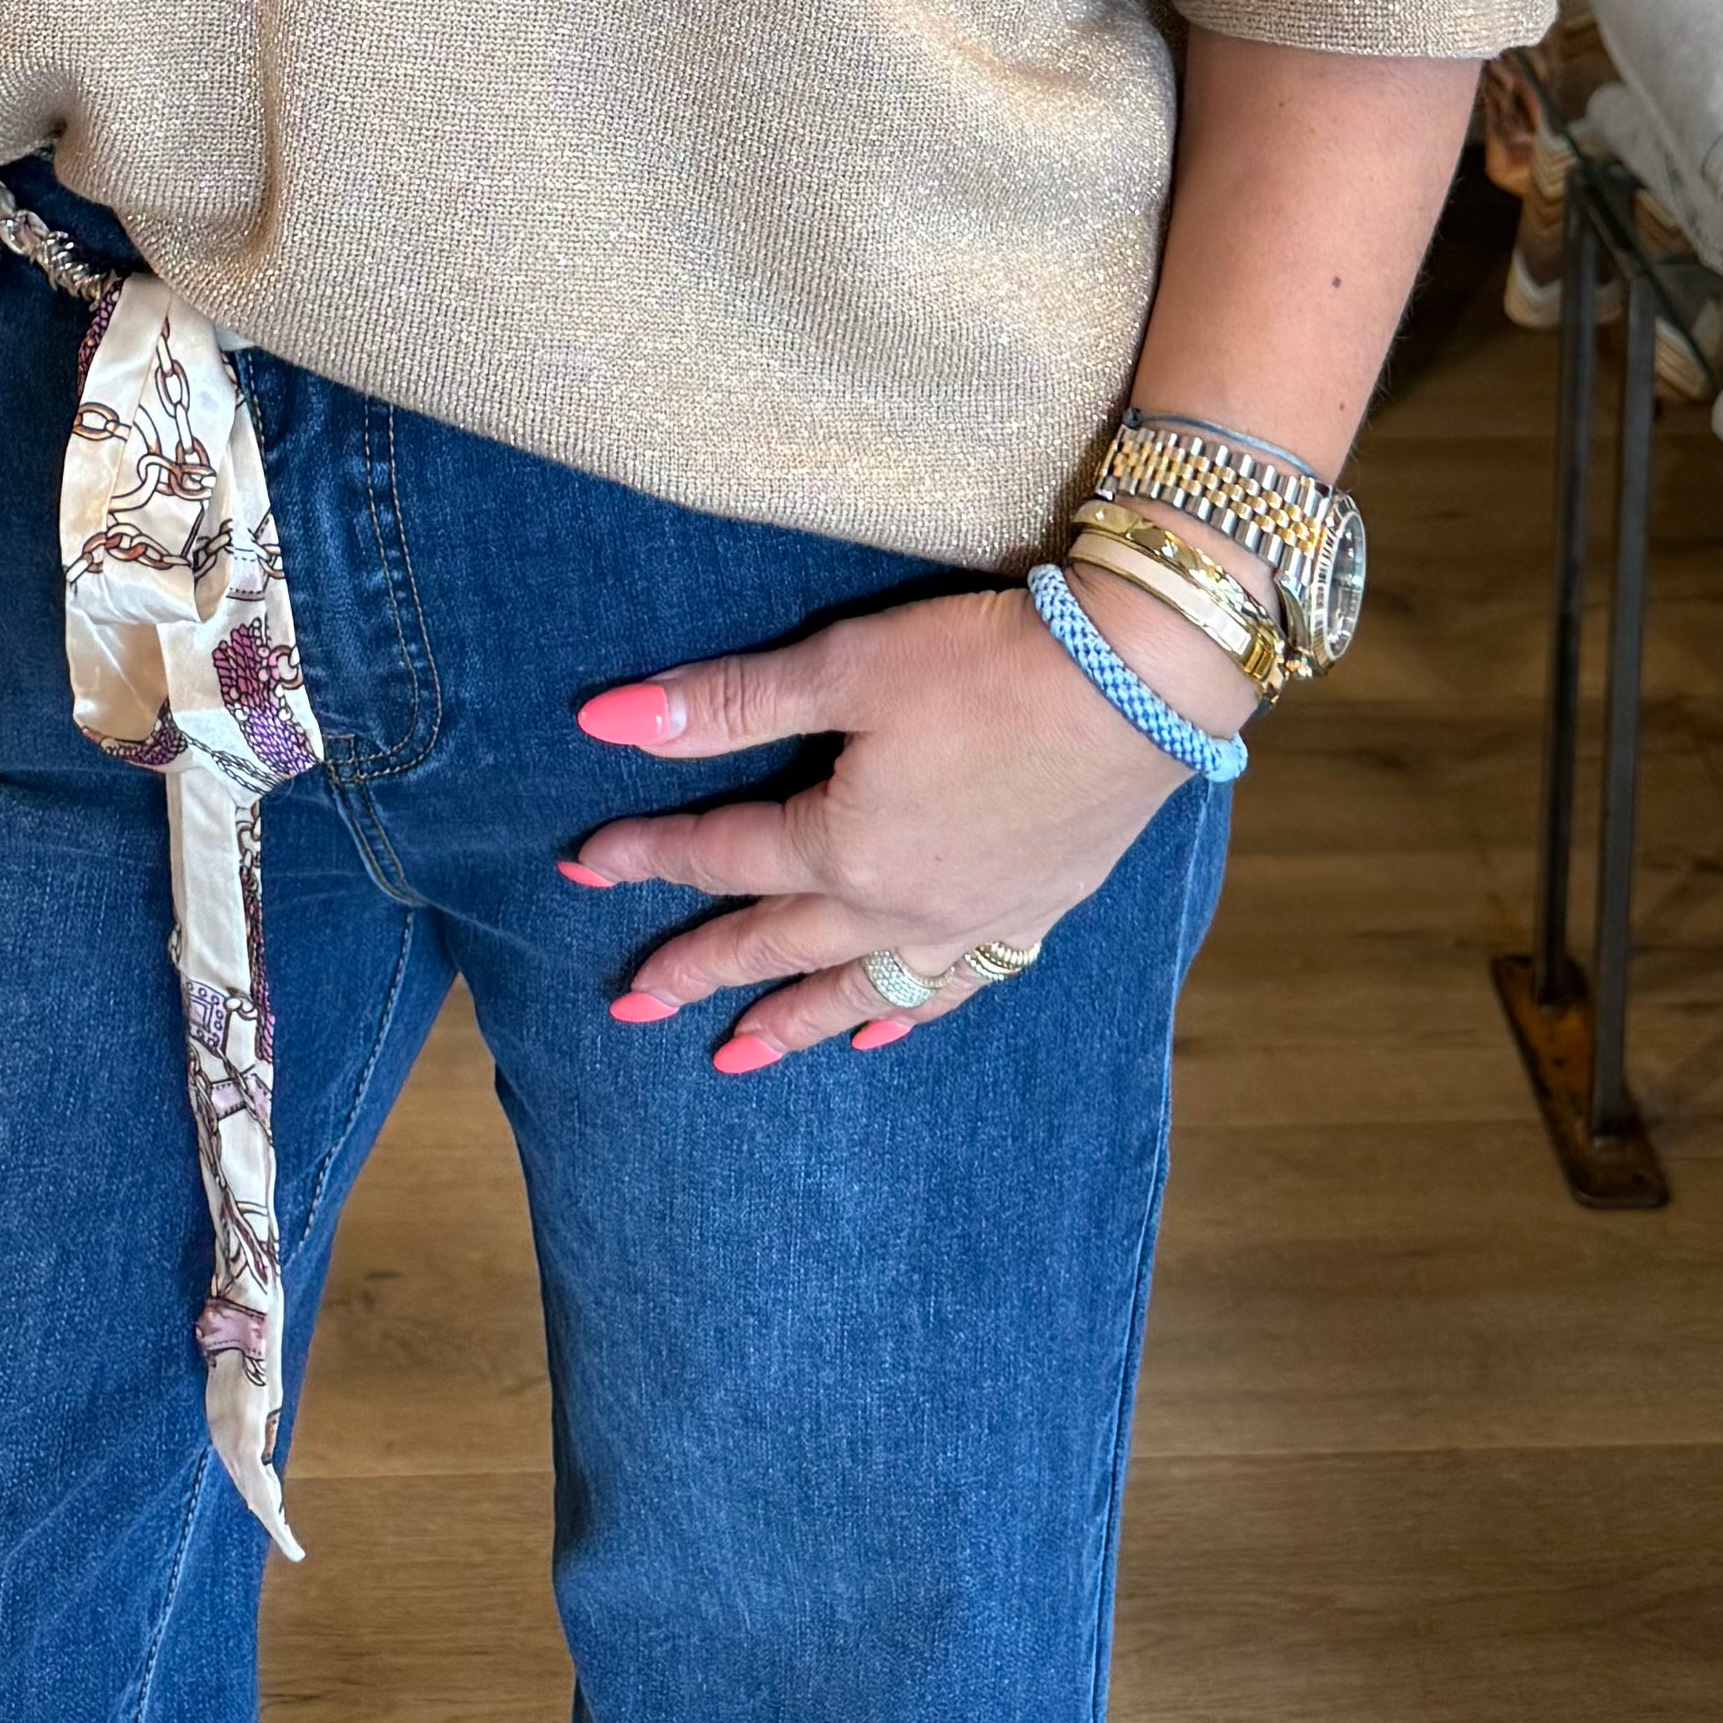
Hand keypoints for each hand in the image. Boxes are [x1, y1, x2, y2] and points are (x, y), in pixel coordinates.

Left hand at [562, 573, 1240, 1072]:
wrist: (1140, 685)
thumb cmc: (987, 666)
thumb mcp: (847, 667)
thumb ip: (728, 704)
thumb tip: (602, 723)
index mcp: (842, 847)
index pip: (720, 854)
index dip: (646, 854)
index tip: (582, 864)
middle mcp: (896, 907)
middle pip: (775, 942)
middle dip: (697, 970)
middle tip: (632, 1003)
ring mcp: (967, 921)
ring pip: (858, 989)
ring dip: (789, 1022)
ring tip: (734, 1056)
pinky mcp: (1030, 912)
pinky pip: (949, 989)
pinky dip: (902, 1018)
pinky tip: (878, 1035)